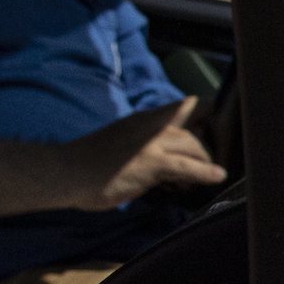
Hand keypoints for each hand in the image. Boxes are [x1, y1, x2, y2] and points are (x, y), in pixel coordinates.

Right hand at [64, 98, 227, 210]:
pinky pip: (187, 166)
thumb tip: (165, 161)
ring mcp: (151, 143)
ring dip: (205, 160)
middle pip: (192, 129)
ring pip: (193, 145)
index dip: (205, 112)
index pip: (183, 107)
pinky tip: (217, 176)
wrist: (66, 171)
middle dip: (206, 147)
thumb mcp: (122, 142)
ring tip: (210, 173)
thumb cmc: (88, 163)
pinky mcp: (152, 162)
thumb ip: (145, 145)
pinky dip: (206, 172)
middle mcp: (150, 125)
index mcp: (143, 119)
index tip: (216, 125)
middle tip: (208, 163)